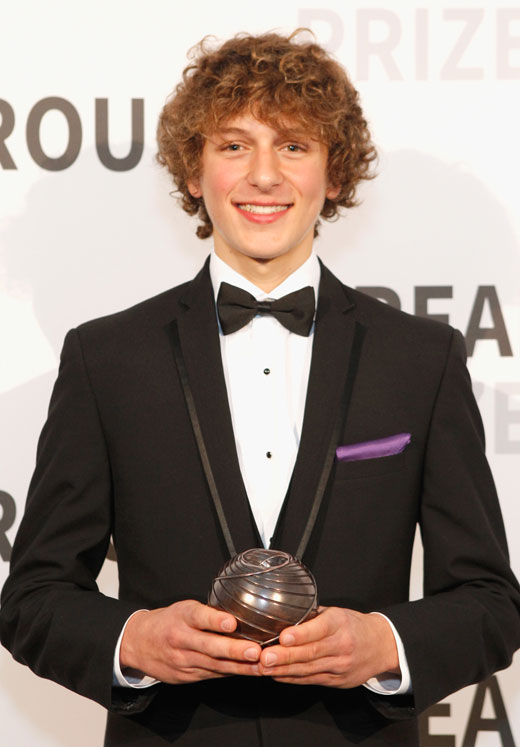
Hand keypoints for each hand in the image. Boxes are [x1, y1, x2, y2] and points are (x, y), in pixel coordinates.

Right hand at [119, 600, 261, 683]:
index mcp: (182, 617)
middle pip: (209, 646)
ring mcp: (182, 660)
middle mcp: (181, 639)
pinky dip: (230, 673)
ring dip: (239, 667)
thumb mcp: (183, 609)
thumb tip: (240, 615)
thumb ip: (208, 613)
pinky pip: (211, 674)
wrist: (138, 644)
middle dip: (234, 650)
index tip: (232, 622)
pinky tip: (248, 671)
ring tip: (260, 666)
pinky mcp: (185, 676)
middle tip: (255, 651)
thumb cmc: (167, 622)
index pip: (199, 616)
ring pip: (214, 665)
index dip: (216, 620)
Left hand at [258, 607, 399, 687]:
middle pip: (310, 653)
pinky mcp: (337, 681)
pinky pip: (311, 680)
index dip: (300, 634)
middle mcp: (341, 645)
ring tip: (263, 668)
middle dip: (285, 656)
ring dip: (283, 670)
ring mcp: (340, 666)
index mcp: (339, 623)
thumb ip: (312, 616)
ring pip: (308, 669)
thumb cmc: (353, 625)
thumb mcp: (336, 613)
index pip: (319, 629)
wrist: (381, 646)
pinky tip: (276, 675)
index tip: (283, 637)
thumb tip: (283, 615)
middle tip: (265, 657)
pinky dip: (291, 678)